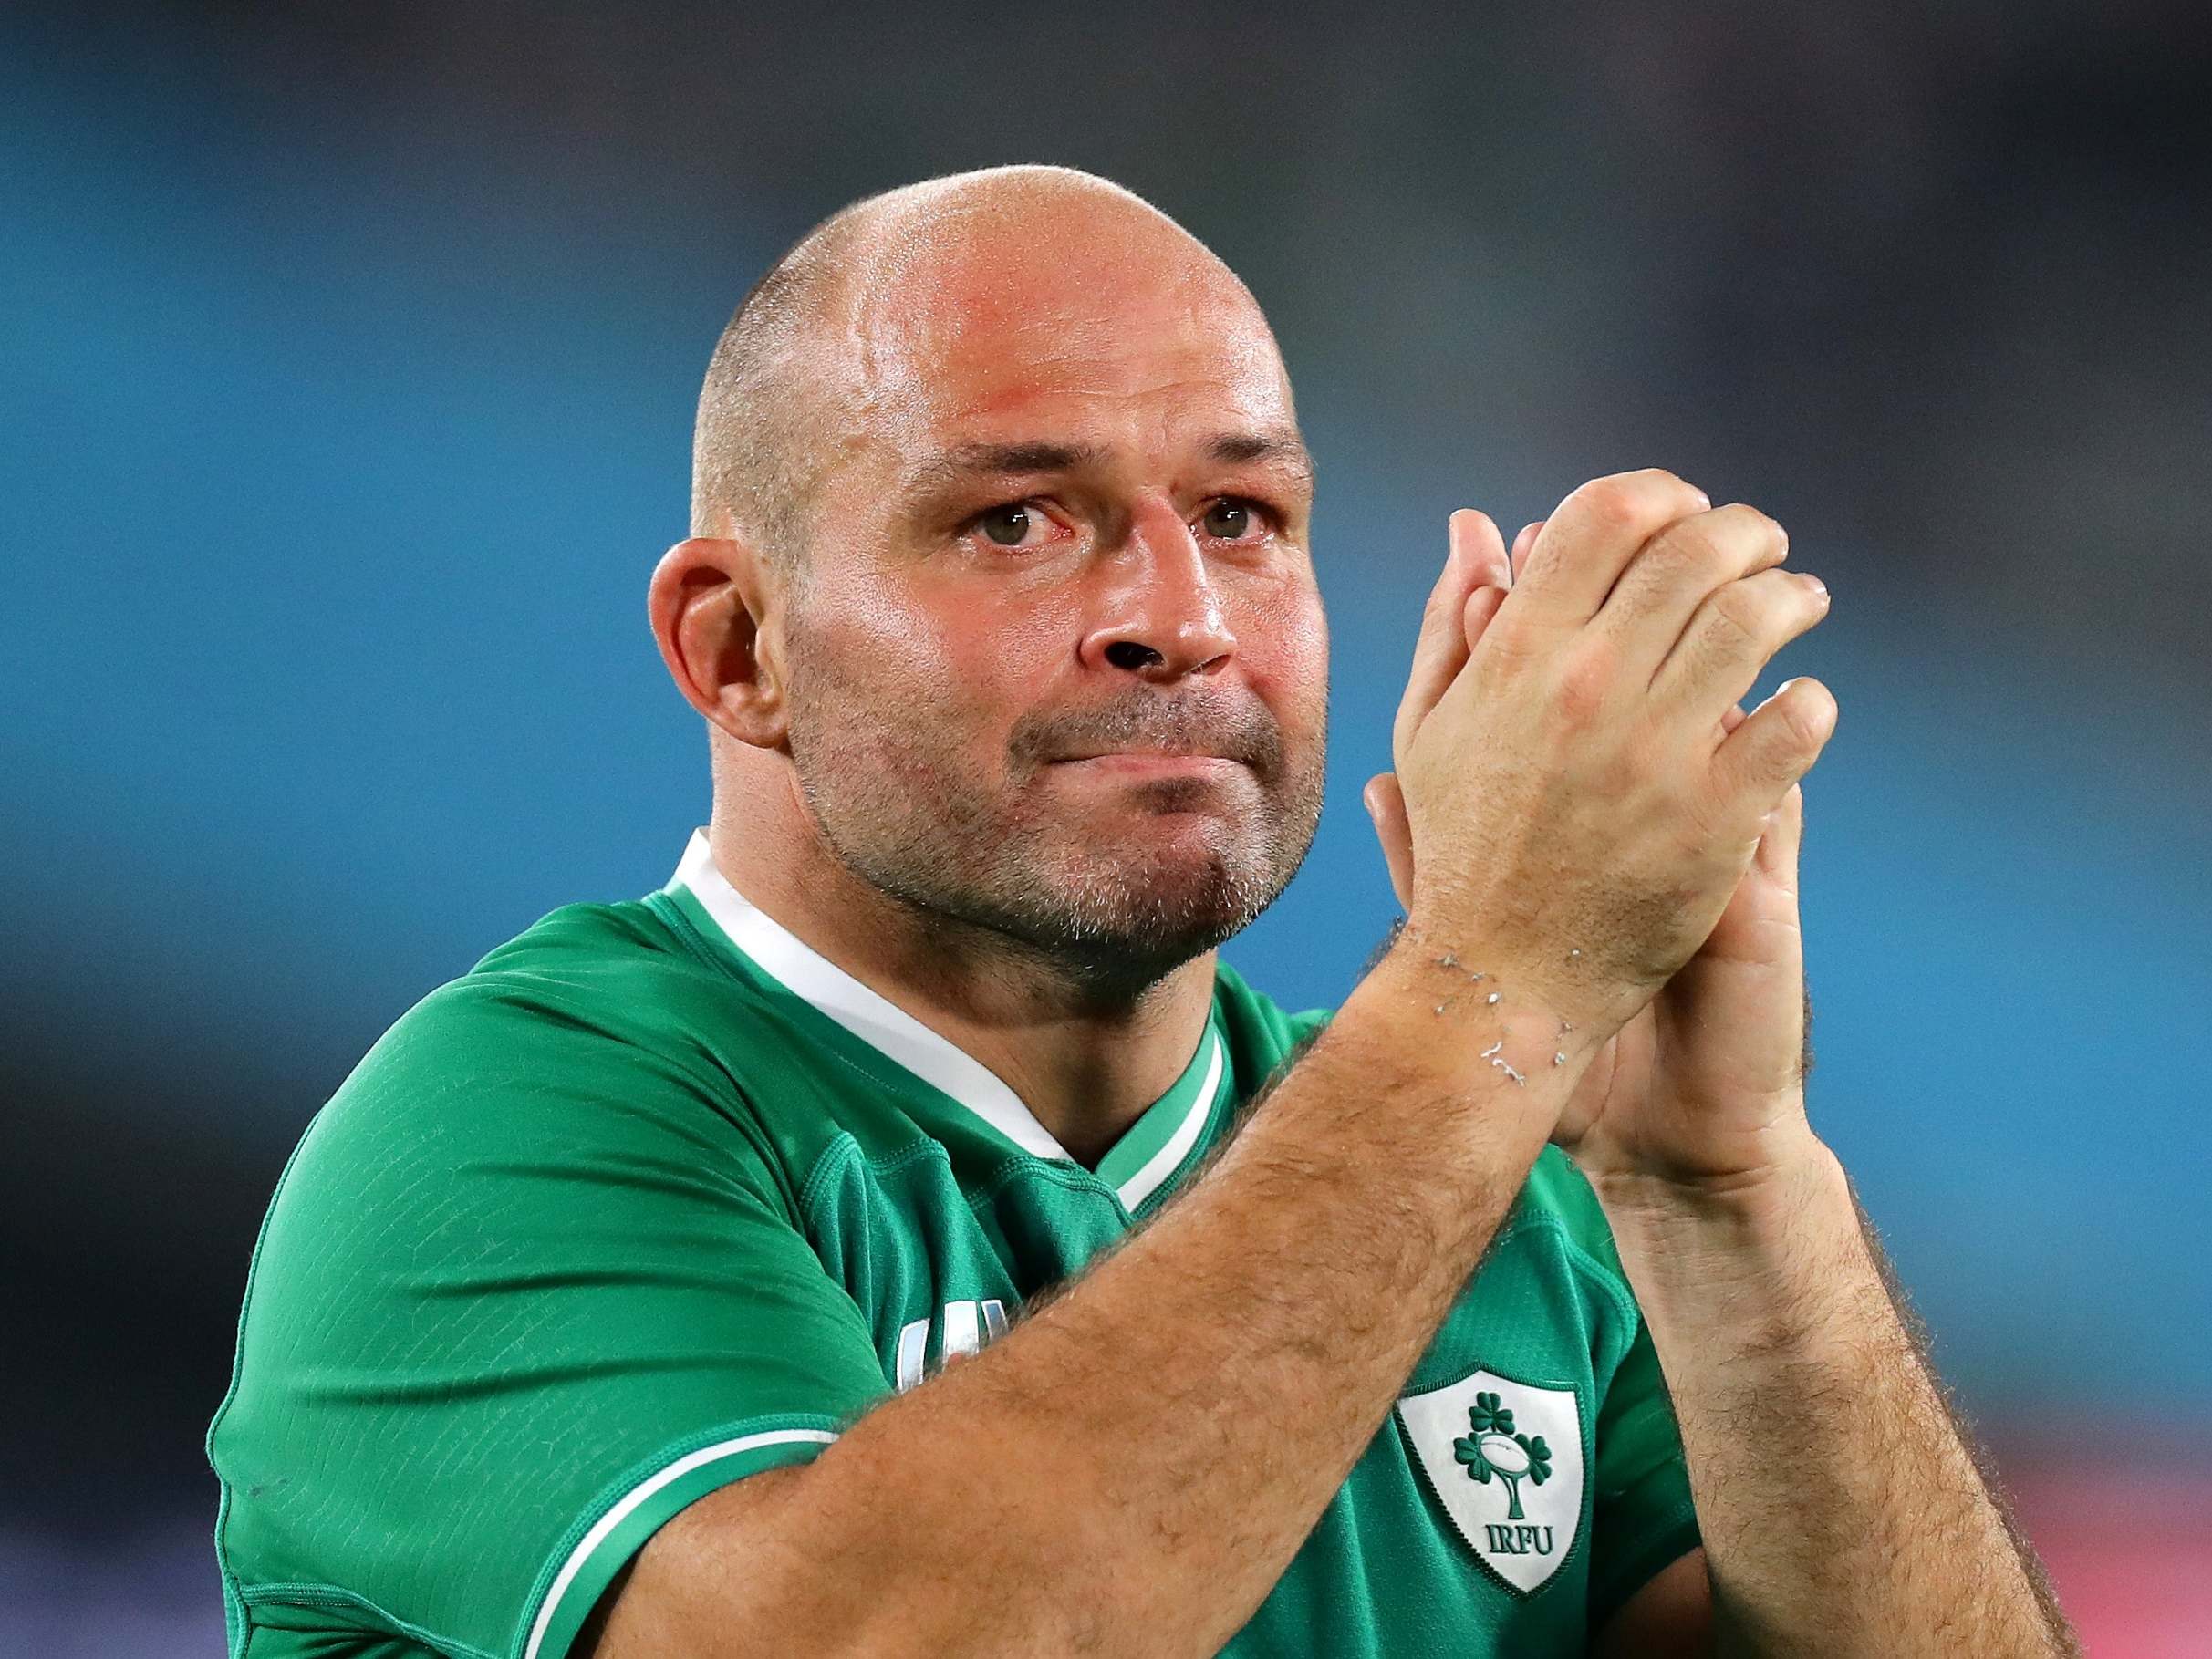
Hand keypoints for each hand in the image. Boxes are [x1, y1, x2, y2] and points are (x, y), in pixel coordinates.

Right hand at [1371, 472, 1836, 1060]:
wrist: (1503, 979)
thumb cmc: (1464, 849)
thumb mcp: (1432, 728)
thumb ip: (1454, 620)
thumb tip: (1475, 522)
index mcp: (1518, 656)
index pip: (1604, 517)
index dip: (1659, 495)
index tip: (1685, 513)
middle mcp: (1588, 689)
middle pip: (1693, 552)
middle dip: (1743, 532)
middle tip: (1763, 548)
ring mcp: (1656, 752)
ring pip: (1757, 620)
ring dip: (1791, 596)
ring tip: (1799, 603)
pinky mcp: (1715, 819)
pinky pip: (1795, 722)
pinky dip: (1810, 700)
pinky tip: (1802, 701)